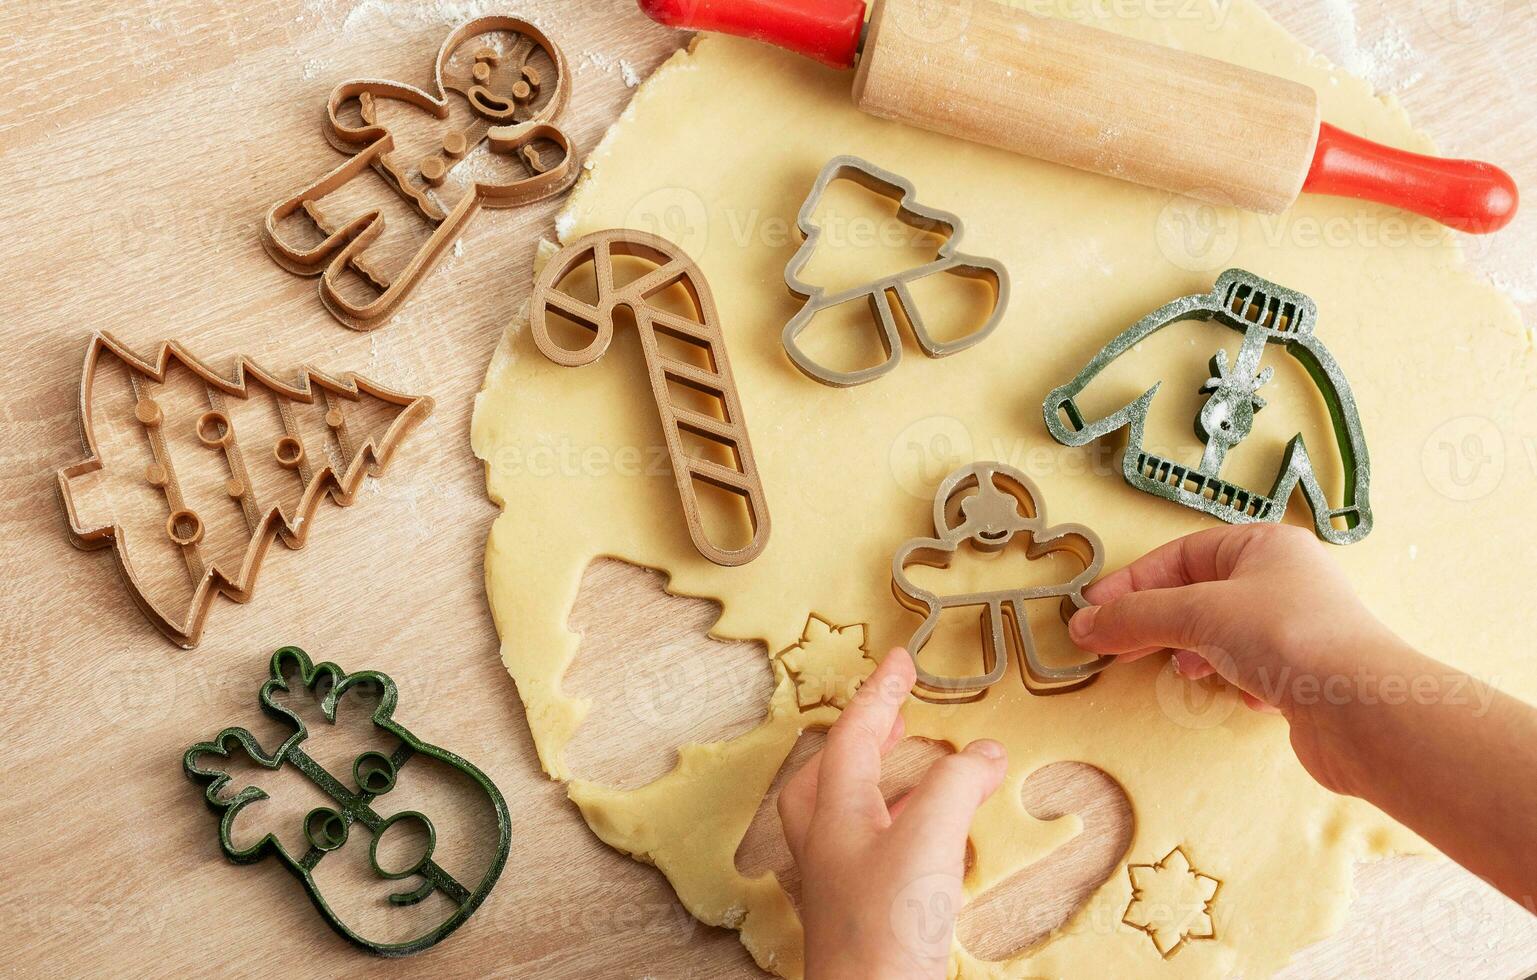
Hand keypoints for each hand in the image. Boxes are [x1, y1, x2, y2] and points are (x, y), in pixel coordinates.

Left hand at [779, 648, 1007, 979]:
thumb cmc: (884, 932)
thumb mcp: (929, 839)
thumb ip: (957, 786)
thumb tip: (983, 753)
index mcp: (832, 810)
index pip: (853, 731)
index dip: (880, 691)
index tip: (900, 660)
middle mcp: (826, 842)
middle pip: (830, 769)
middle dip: (862, 734)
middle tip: (894, 714)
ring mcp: (837, 880)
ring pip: (845, 809)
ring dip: (877, 777)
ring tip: (914, 765)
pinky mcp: (858, 914)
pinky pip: (867, 847)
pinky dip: (895, 823)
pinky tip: (926, 838)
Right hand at [1067, 523, 1403, 790]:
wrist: (1365, 710)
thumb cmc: (1287, 638)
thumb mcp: (1197, 614)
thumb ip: (1135, 617)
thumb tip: (1083, 624)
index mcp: (1264, 546)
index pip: (1181, 555)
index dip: (1133, 582)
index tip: (1093, 611)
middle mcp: (1283, 580)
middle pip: (1198, 594)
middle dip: (1159, 621)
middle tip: (1118, 644)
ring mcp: (1296, 629)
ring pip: (1222, 634)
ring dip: (1196, 653)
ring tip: (1183, 670)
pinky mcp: (1305, 675)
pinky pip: (1250, 669)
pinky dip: (1235, 681)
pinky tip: (1240, 694)